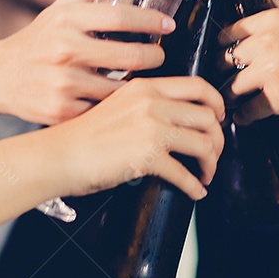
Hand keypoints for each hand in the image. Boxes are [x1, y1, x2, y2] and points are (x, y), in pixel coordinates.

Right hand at [0, 0, 176, 123]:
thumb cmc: (38, 40)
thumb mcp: (60, 7)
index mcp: (66, 20)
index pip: (119, 16)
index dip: (150, 20)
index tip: (167, 24)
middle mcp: (64, 50)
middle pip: (129, 56)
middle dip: (154, 56)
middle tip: (159, 55)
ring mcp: (63, 83)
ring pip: (121, 87)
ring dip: (136, 82)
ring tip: (141, 76)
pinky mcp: (63, 111)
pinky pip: (104, 108)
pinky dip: (114, 104)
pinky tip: (117, 97)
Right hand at [52, 76, 225, 199]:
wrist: (59, 154)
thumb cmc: (84, 135)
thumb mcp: (119, 104)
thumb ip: (147, 104)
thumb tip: (177, 121)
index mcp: (146, 87)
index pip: (198, 86)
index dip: (217, 103)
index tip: (219, 118)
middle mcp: (152, 104)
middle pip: (207, 117)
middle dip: (218, 139)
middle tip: (213, 153)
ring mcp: (151, 129)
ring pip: (204, 144)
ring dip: (211, 163)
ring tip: (206, 174)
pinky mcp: (147, 157)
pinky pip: (185, 174)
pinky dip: (195, 186)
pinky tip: (195, 191)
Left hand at [222, 0, 278, 123]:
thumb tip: (271, 3)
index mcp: (272, 20)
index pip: (230, 32)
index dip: (223, 46)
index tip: (222, 56)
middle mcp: (266, 43)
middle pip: (226, 60)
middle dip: (224, 72)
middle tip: (225, 80)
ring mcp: (270, 71)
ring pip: (233, 87)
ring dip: (231, 96)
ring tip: (231, 102)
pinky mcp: (278, 97)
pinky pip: (248, 110)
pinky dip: (245, 116)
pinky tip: (245, 116)